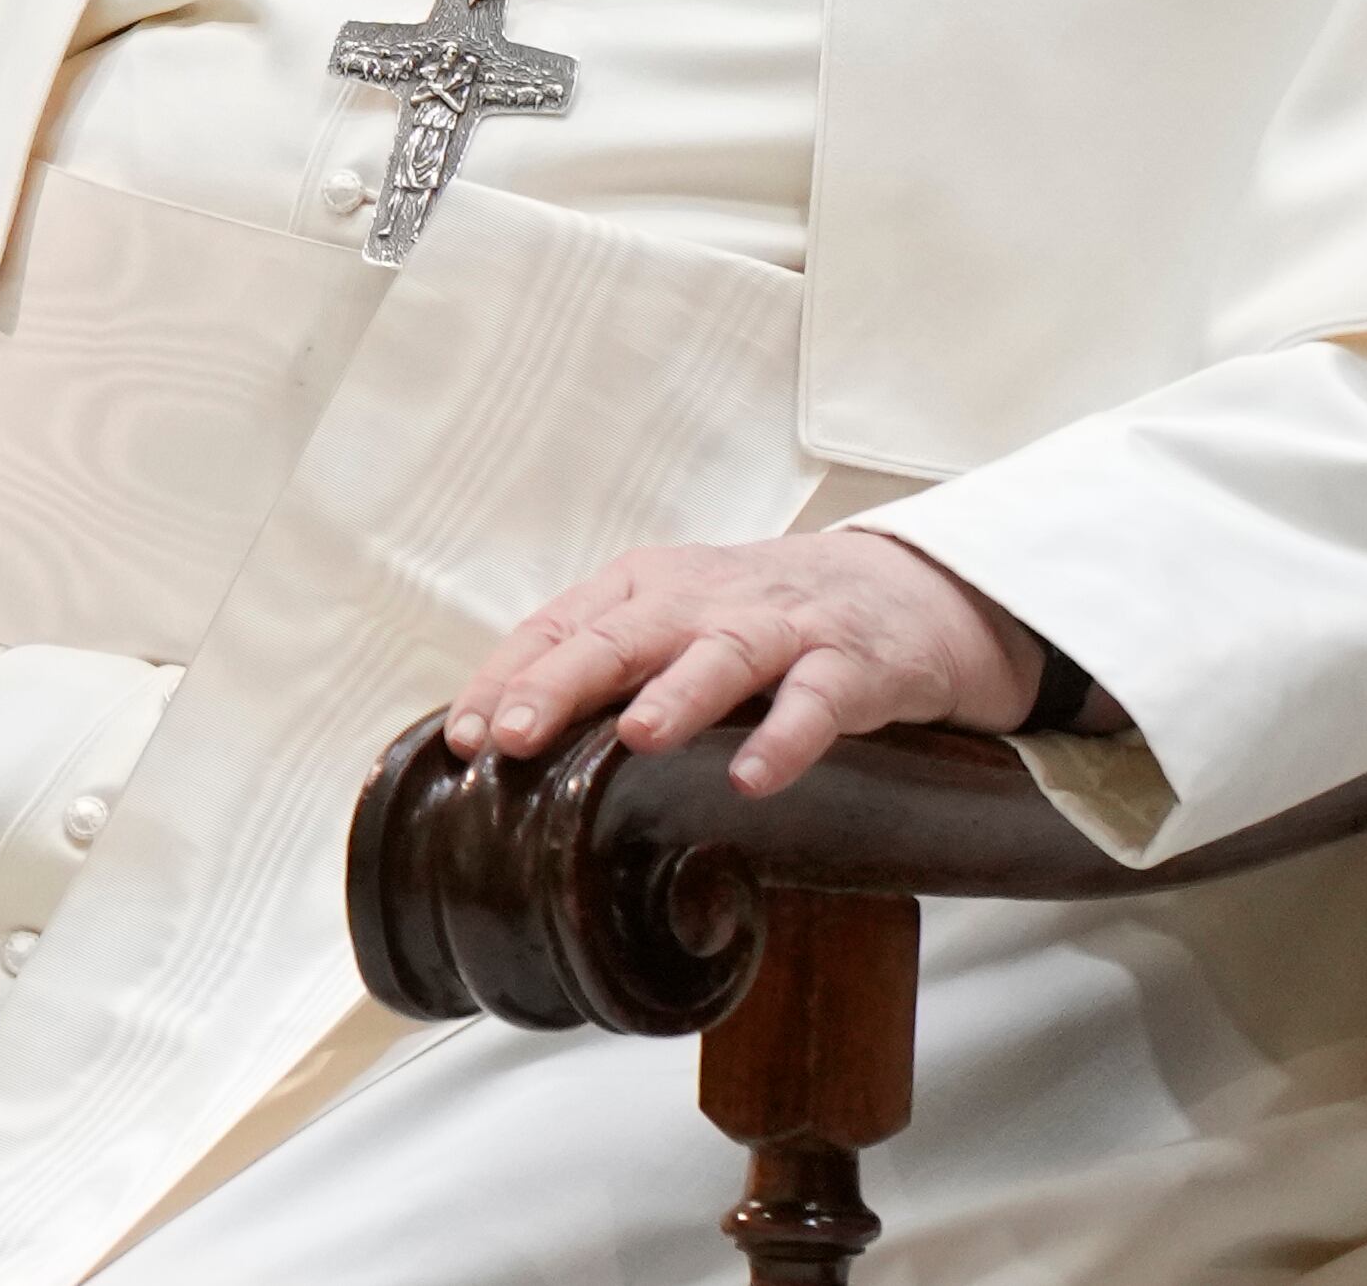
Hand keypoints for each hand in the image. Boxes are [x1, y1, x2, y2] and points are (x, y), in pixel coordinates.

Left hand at [446, 532, 1042, 796]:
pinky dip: (786, 735)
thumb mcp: (668, 627)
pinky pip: (818, 702)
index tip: (467, 737)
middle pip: (627, 632)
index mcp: (648, 589)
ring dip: (679, 693)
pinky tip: (755, 776)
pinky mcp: (851, 665)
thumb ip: (594, 671)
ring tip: (637, 736)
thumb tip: (488, 745)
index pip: (563, 626)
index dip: (512, 678)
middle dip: (568, 680)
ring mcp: (781, 629)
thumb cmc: (756, 620)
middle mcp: (705, 601)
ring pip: (724, 655)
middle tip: (518, 733)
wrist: (899, 590)